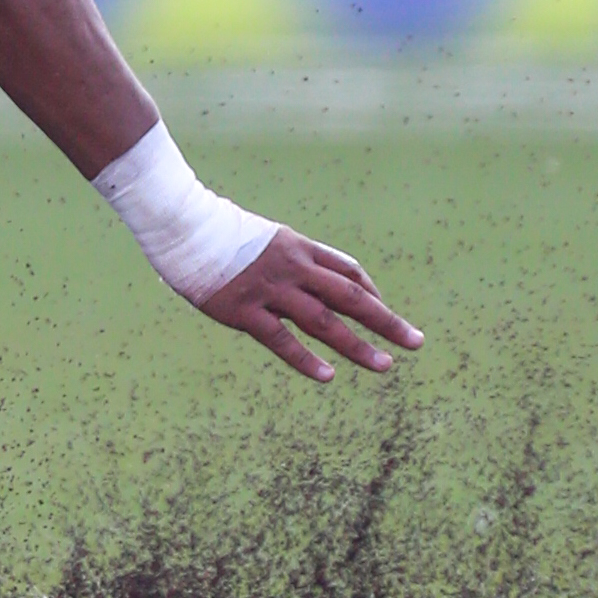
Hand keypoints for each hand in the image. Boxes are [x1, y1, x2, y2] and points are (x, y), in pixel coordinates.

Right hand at [195, 228, 422, 382]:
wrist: (181, 222)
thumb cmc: (215, 229)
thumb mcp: (261, 236)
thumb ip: (284, 257)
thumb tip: (303, 274)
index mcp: (297, 246)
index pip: (348, 270)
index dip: (372, 292)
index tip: (385, 312)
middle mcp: (292, 268)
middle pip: (351, 297)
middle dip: (387, 321)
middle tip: (417, 342)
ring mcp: (269, 290)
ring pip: (325, 321)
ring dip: (358, 346)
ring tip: (386, 366)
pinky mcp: (243, 310)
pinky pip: (281, 339)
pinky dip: (306, 359)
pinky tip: (328, 376)